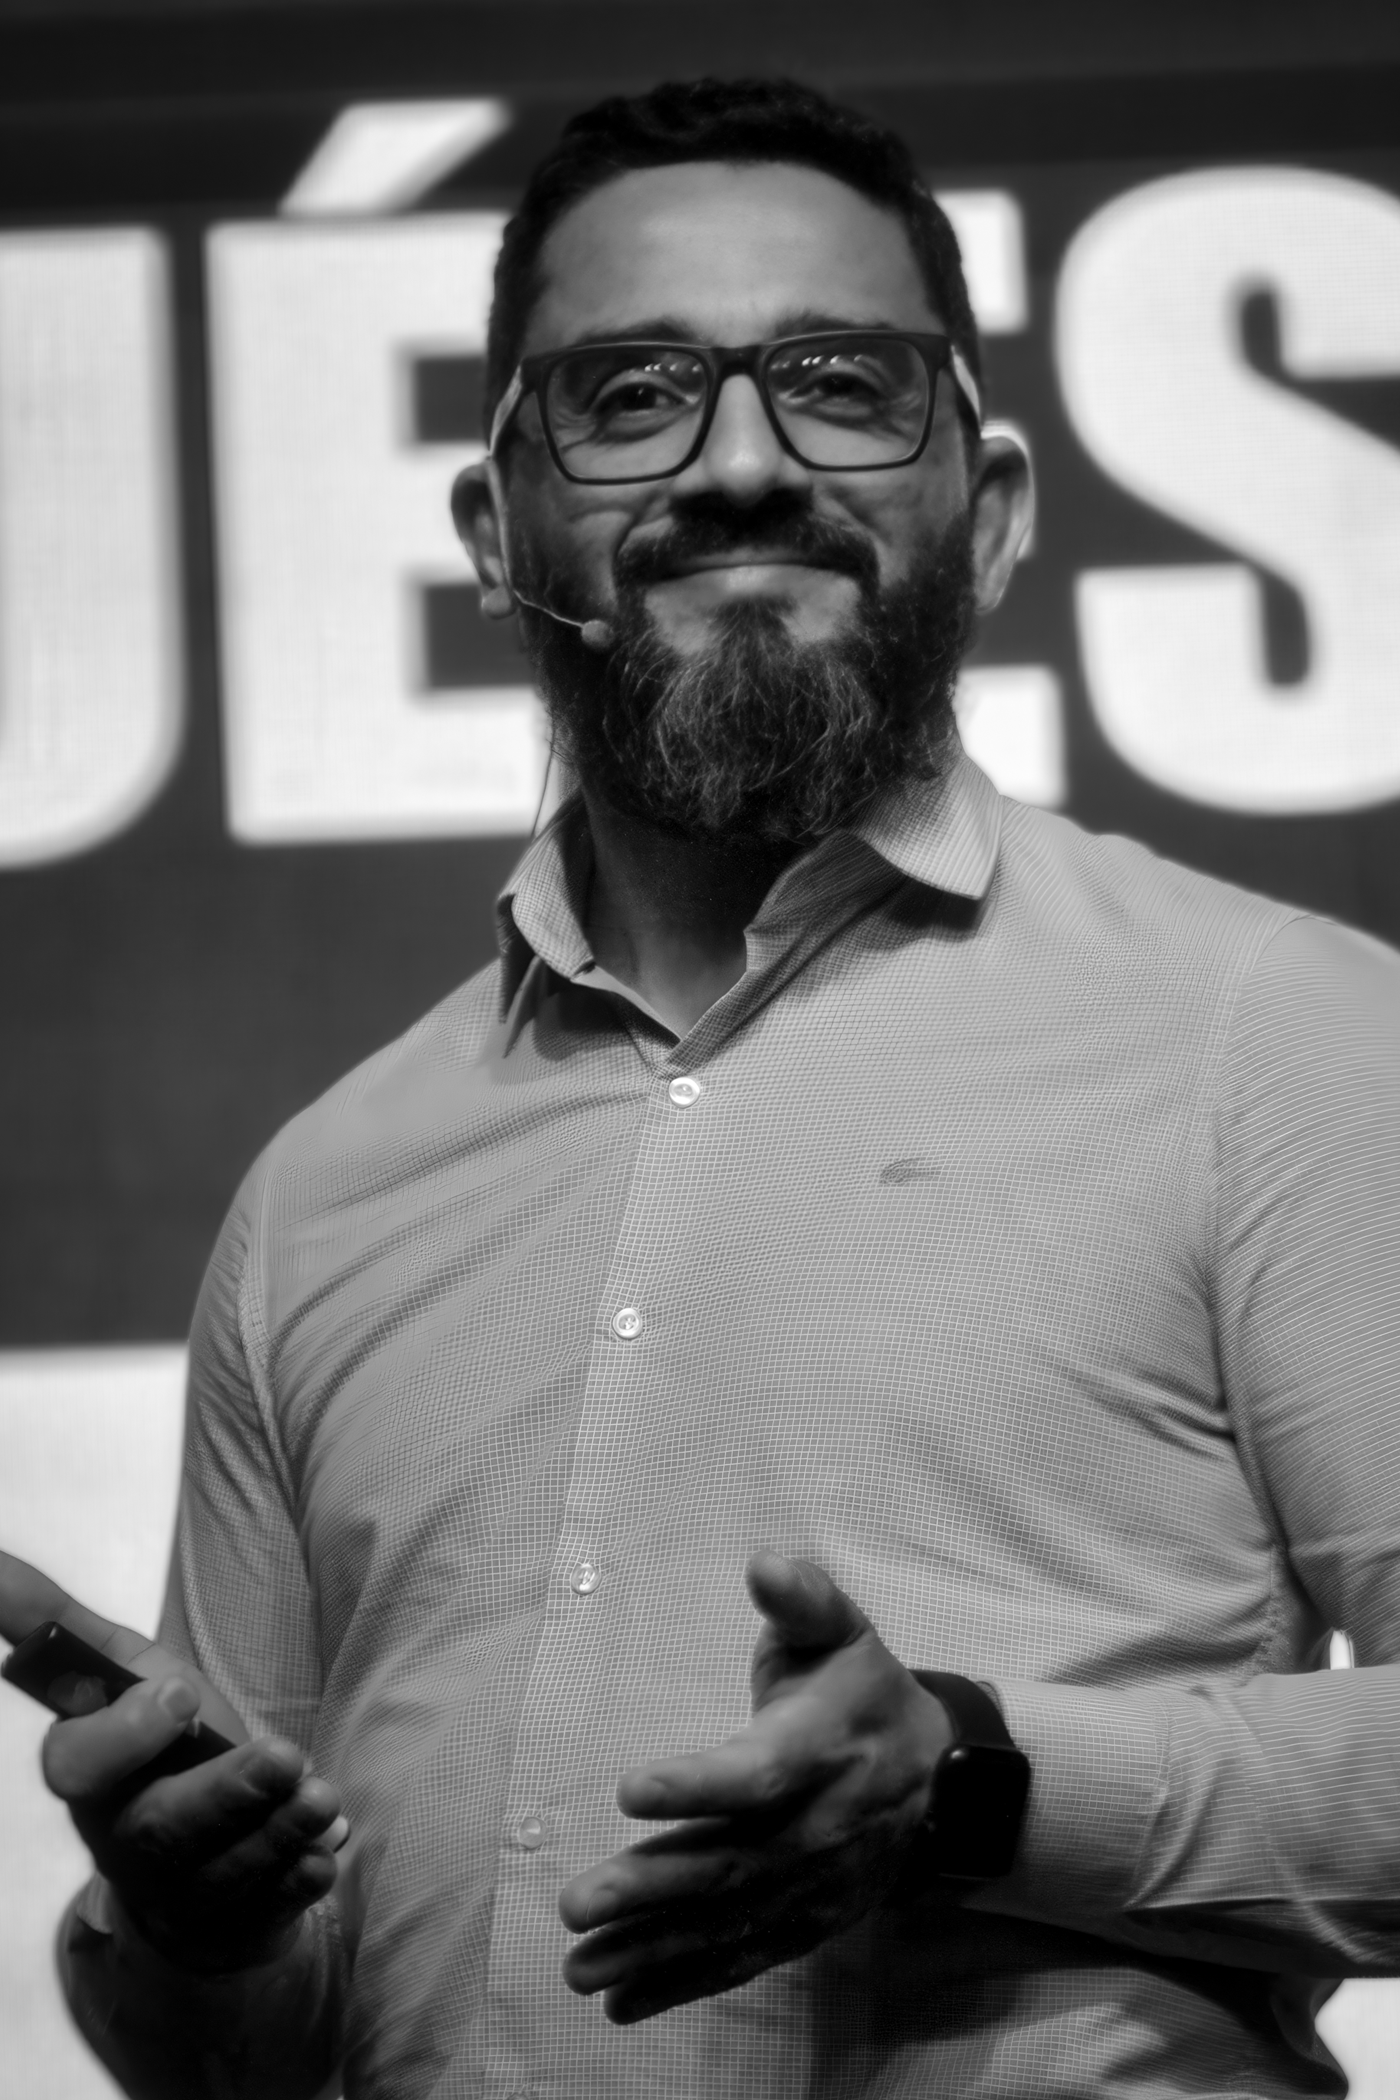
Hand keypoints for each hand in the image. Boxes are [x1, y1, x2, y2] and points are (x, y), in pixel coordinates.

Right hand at [0, 1549, 345, 1974]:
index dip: (124, 1732)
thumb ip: (62, 1626)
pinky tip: (323, 1857)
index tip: (178, 1692)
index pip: (79, 1765)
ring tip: (321, 1798)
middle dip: (226, 1792)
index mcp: (92, 1777)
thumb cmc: (157, 1747)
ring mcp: (177, 1891)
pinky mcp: (229, 1926)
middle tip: (284, 1757)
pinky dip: (294, 1883)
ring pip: (222, 1870)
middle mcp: (125, 1839)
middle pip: (165, 1826)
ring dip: (277, 1833)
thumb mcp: (119, 1675)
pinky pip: (261, 1912)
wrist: (187, 1860)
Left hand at [558, 1551, 951, 2022]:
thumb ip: (803, 1599)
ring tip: (581, 1964)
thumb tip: (764, 1565)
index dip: (696, 1786)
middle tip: (578, 1903)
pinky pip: (741, 1957)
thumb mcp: (843, 1630)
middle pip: (731, 1863)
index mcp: (820, 1747)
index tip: (628, 1790)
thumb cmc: (865, 1692)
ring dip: (651, 1948)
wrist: (942, 1780)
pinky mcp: (804, 1921)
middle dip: (652, 1886)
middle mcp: (817, 1825)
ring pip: (728, 1922)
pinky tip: (620, 1999)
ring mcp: (811, 1884)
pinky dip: (682, 1983)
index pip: (756, 1775)